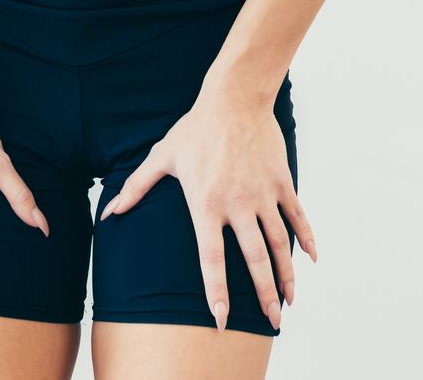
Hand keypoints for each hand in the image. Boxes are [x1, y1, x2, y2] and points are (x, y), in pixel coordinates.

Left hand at [99, 94, 314, 330]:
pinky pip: (298, 217)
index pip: (211, 259)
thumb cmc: (194, 129)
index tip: (221, 319)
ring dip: (287, 275)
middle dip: (263, 295)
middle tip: (271, 322)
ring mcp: (263, 194)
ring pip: (280, 244)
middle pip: (254, 260)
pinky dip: (307, 239)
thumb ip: (136, 188)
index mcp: (206, 204)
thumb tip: (110, 212)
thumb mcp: (161, 157)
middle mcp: (237, 205)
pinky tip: (312, 260)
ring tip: (288, 301)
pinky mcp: (282, 182)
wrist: (234, 100)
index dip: (216, 291)